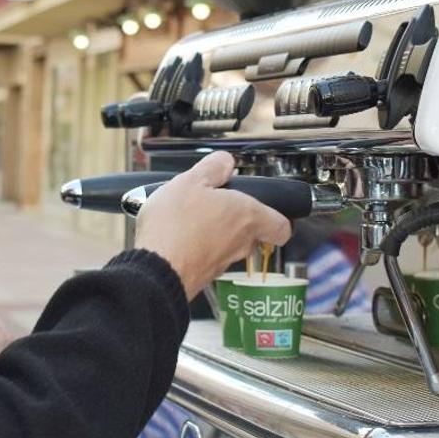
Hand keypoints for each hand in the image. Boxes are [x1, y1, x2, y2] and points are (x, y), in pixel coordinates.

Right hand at [132, 151, 291, 298]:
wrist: (156, 270)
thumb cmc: (175, 228)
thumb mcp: (190, 181)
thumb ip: (212, 168)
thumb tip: (225, 162)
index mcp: (247, 216)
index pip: (282, 226)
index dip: (278, 217)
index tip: (268, 208)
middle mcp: (241, 243)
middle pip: (253, 233)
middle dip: (238, 219)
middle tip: (218, 204)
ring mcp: (223, 262)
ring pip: (230, 245)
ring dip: (216, 233)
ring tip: (191, 218)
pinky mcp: (205, 275)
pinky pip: (208, 256)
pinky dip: (199, 247)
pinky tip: (178, 236)